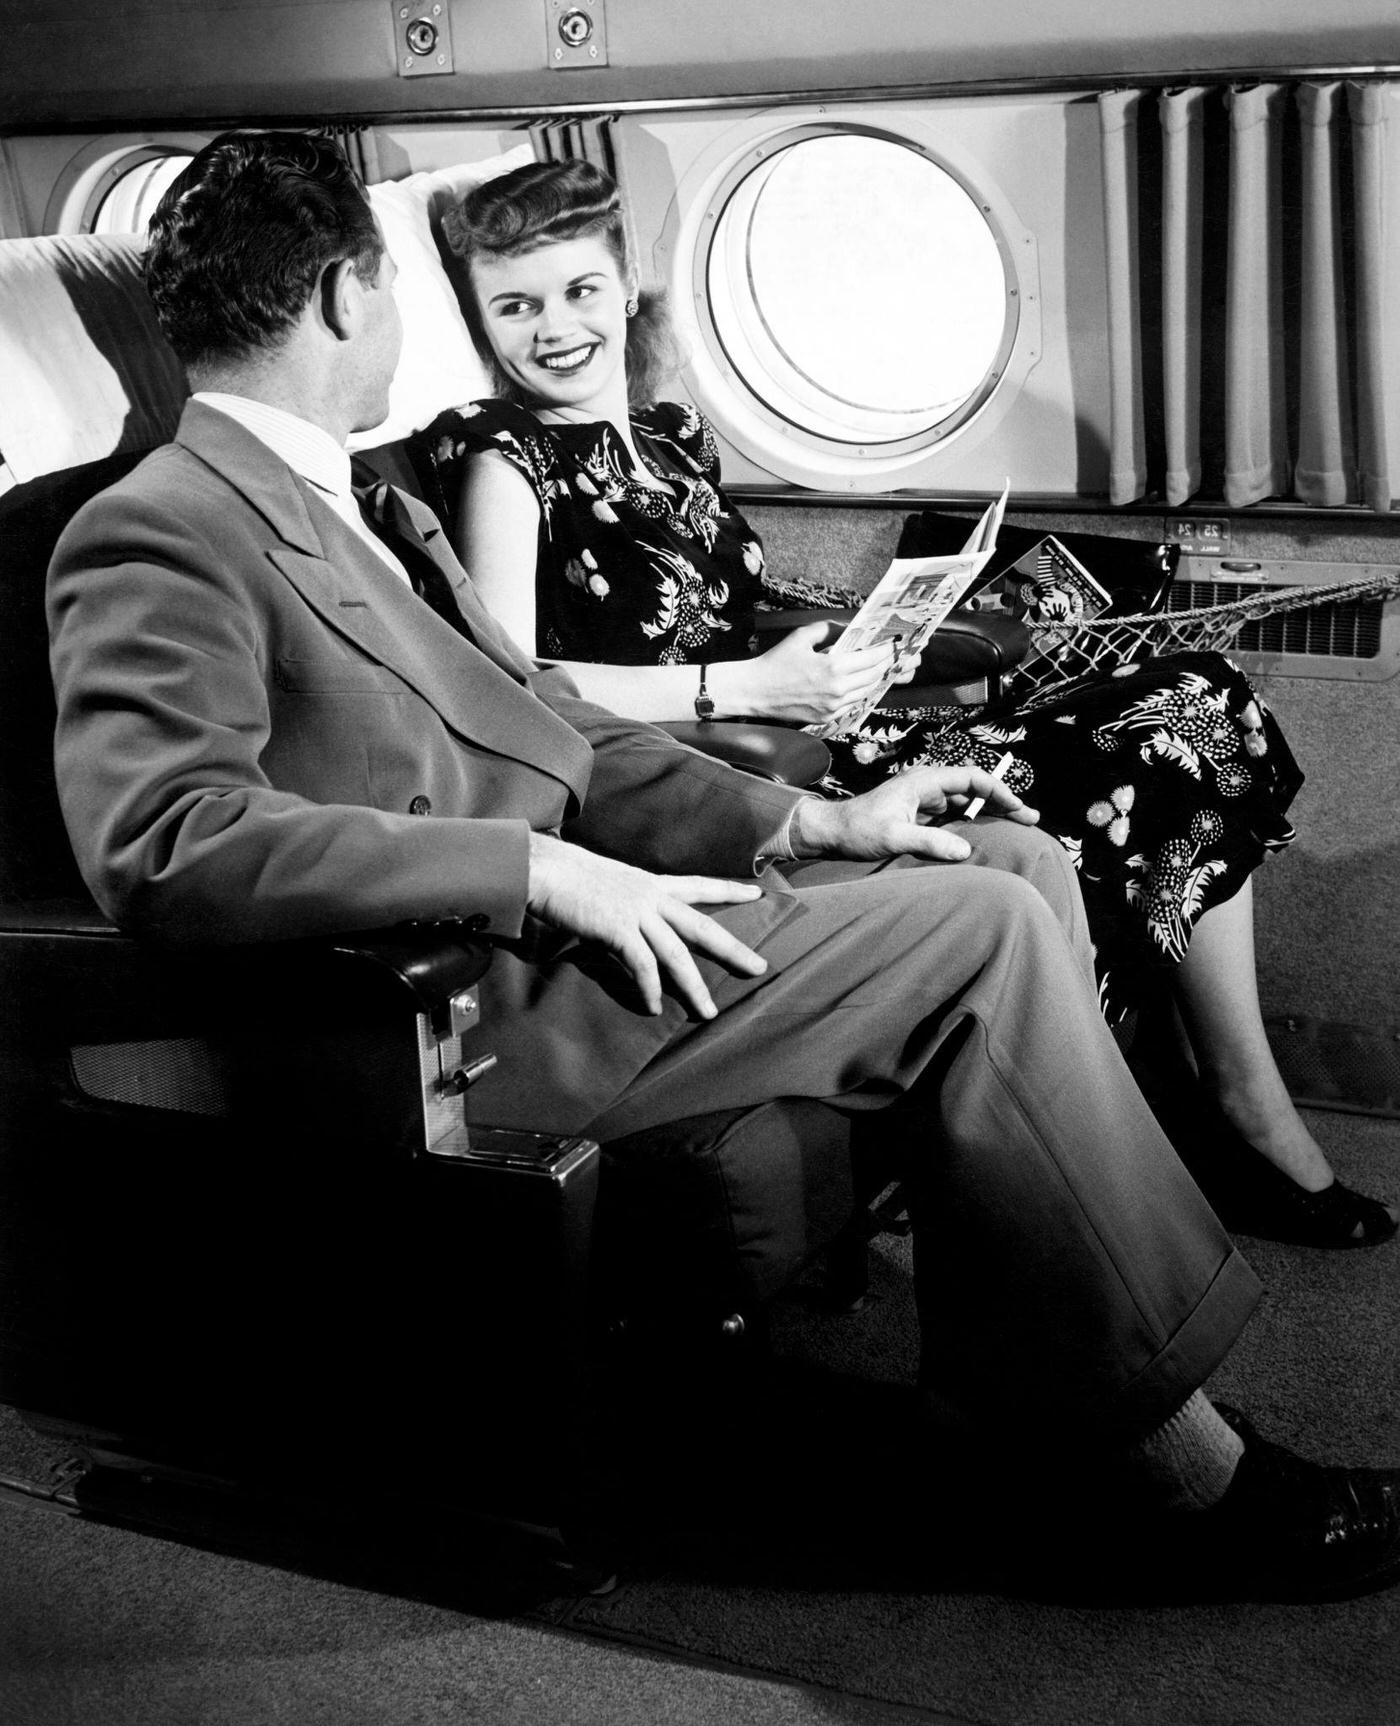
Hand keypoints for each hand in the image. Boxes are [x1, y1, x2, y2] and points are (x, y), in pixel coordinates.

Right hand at [527, 833, 766, 1017]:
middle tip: (759, 967)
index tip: (757, 892)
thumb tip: (630, 928)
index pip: (700, 885)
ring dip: (694, 986)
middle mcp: (651, 896)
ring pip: (677, 954)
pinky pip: (642, 967)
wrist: (545, 869)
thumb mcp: (609, 884)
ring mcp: (636, 912)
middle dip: (733, 949)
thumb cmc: (568, 876)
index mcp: (651, 883)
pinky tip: (654, 1007)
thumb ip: (627, 905)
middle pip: (703, 926)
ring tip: (707, 1012)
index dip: (730, 889)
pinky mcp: (618, 930)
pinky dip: (650, 990)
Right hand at [729, 622, 896, 723]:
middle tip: (892, 654)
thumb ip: (829, 629)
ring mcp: (833, 707)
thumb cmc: (776, 663)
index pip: (873, 658)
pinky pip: (853, 703)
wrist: (755, 691)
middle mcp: (838, 690)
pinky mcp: (827, 718)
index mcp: (833, 668)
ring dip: (875, 678)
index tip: (894, 643)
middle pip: (875, 675)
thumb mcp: (802, 637)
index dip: (887, 650)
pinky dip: (860, 691)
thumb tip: (849, 627)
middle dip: (886, 663)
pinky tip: (860, 681)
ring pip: (867, 691)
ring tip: (880, 666)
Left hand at [789, 764, 1038, 863]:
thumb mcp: (893, 837)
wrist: (831, 832)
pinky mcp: (919, 812)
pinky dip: (973, 820)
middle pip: (974, 787)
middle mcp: (926, 784)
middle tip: (1030, 818)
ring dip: (990, 811)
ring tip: (1016, 824)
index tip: (1018, 808)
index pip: (971, 778)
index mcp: (923, 781)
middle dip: (1002, 800)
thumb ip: (929, 841)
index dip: (998, 791)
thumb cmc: (856, 830)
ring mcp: (923, 798)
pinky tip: (986, 832)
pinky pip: (953, 813)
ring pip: (965, 800)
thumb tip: (964, 849)